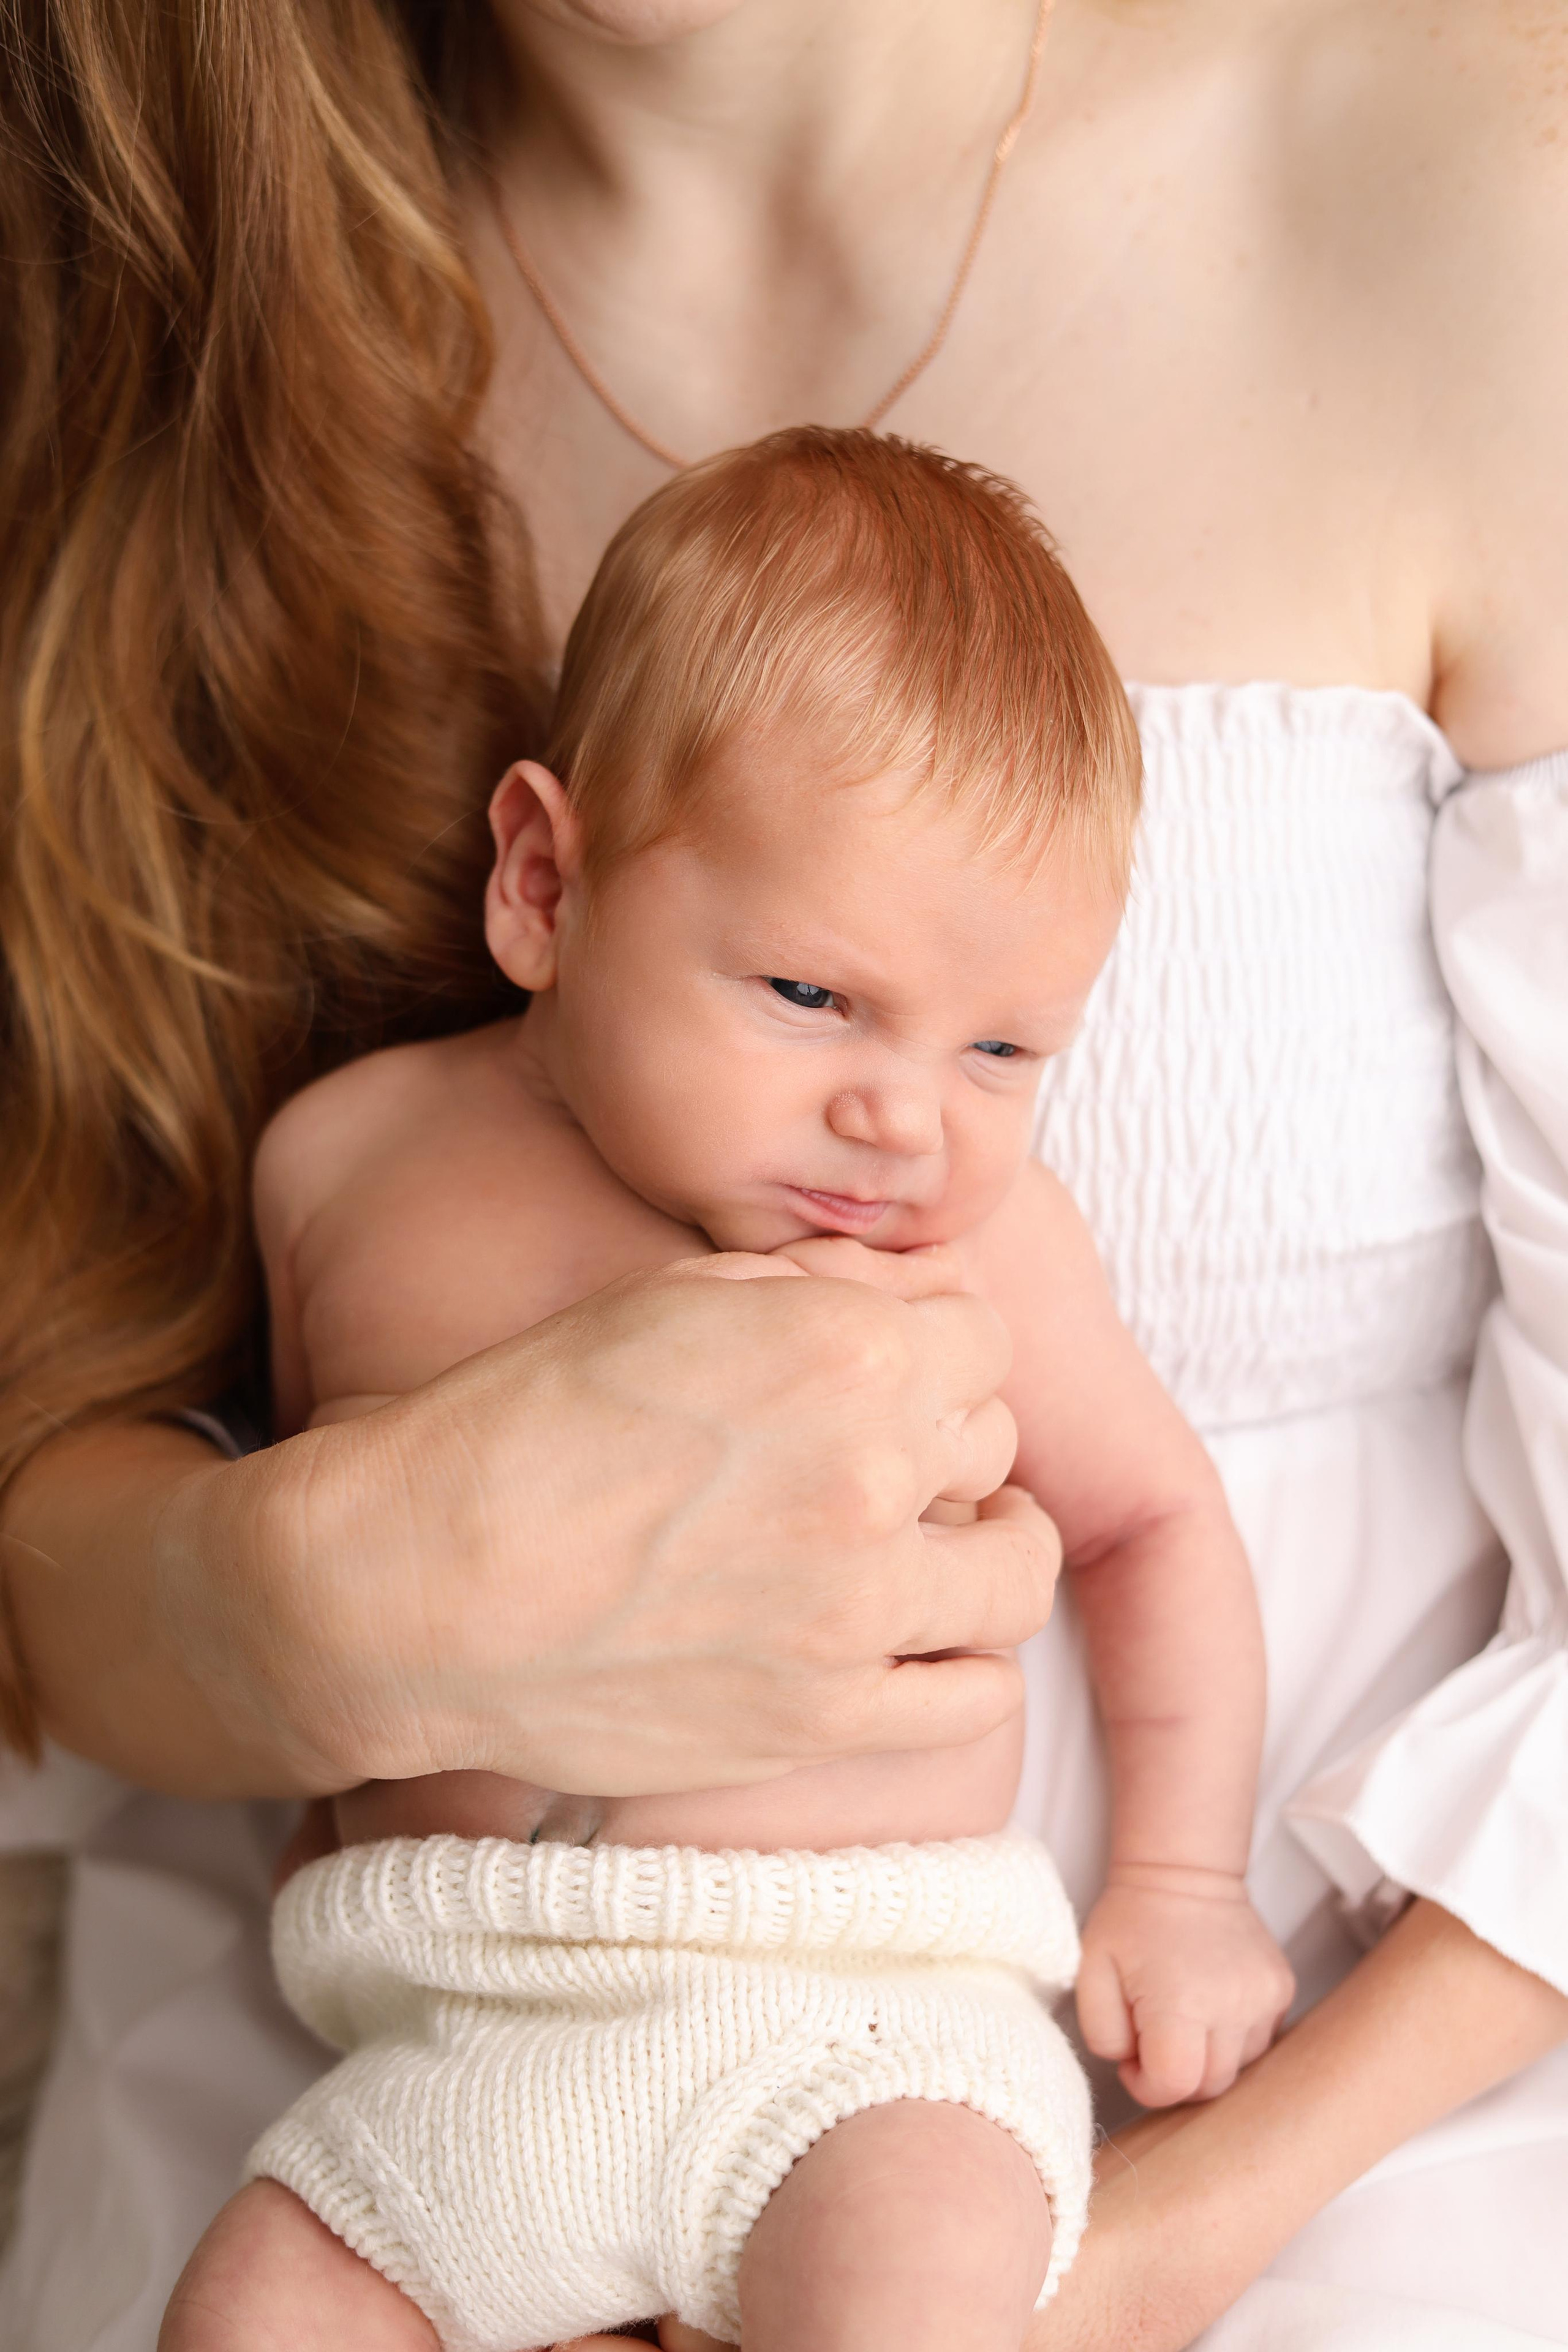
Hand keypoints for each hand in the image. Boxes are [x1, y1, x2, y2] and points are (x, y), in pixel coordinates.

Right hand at [155, 1252, 1060, 1794]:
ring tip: (931, 1548)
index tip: (897, 1371)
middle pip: (998, 1443)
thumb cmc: (518, 1424)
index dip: (938, 1348)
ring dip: (982, 1548)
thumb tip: (906, 1295)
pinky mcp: (824, 1719)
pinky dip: (961, 1664)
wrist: (412, 1590)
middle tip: (883, 1457)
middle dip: (946, 1438)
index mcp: (842, 1349)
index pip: (984, 1337)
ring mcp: (856, 1609)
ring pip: (1016, 1569)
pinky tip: (911, 1641)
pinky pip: (976, 1697)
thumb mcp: (660, 1302)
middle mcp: (873, 1473)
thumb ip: (805, 1288)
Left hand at [1076, 1868, 1294, 2104]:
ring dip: (1206, 2058)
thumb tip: (1133, 2064)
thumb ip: (1102, 2035)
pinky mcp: (1281, 1990)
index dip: (1146, 2085)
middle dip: (1176, 2077)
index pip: (1173, 2085)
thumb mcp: (1089, 1972)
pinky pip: (1258, 2040)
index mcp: (1181, 2002)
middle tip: (1152, 2040)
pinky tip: (1210, 2004)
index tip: (1132, 2059)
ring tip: (1181, 2017)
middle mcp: (1232, 2005)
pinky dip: (1233, 2037)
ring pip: (1238, 2067)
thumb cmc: (1132, 1920)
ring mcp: (1264, 1998)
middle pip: (1209, 2086)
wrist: (1183, 1870)